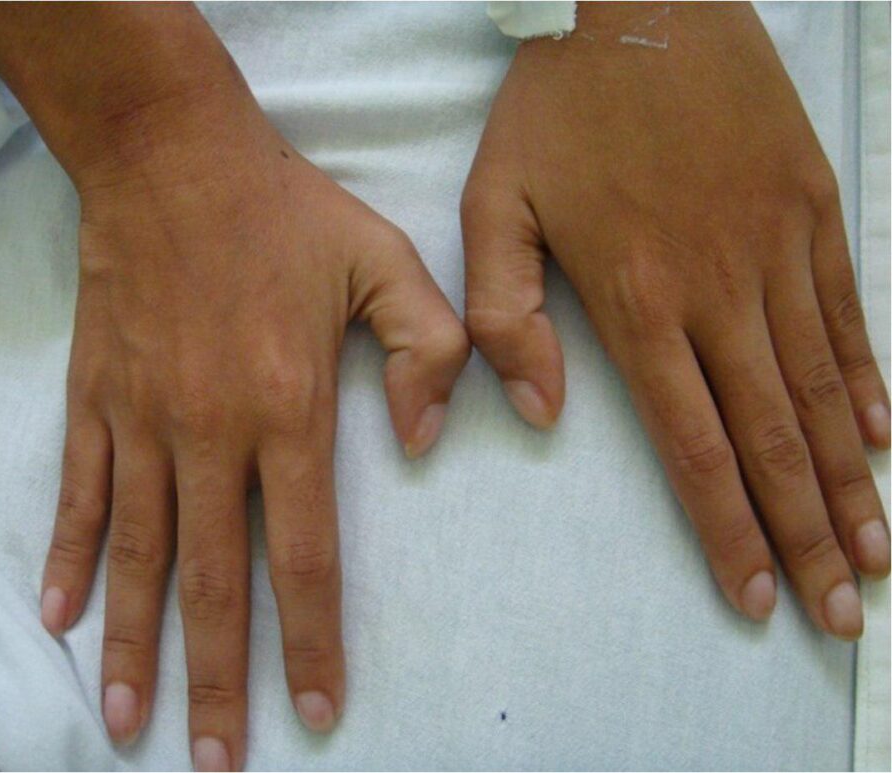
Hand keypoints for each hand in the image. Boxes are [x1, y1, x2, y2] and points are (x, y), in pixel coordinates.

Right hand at [0, 5, 468, 768]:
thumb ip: (428, 349)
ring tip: (128, 724)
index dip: (314, 641)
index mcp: (288, 408)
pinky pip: (77, 492)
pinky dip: (66, 557)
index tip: (320, 712)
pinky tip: (57, 616)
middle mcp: (210, 431)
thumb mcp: (386, 259)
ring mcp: (143, 419)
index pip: (306, 554)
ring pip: (137, 555)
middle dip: (220, 679)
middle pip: (216, 581)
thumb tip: (425, 442)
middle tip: (219, 761)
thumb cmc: (283, 208)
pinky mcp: (94, 397)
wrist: (170, 153)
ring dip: (134, 645)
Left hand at [461, 2, 888, 638]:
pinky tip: (888, 441)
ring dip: (854, 480)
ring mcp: (778, 248)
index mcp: (638, 300)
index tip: (759, 595)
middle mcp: (720, 290)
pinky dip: (870, 384)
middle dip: (807, 534)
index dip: (730, 529)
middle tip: (842, 612)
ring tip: (879, 553)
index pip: (694, 444)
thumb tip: (541, 413)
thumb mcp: (492, 207)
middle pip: (774, 438)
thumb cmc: (554, 109)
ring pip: (825, 389)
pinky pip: (848, 313)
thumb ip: (502, 316)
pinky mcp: (812, 207)